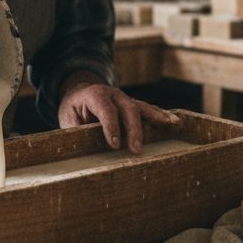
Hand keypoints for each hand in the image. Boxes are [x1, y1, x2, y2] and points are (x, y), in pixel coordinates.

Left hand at [58, 72, 180, 153]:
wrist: (79, 94)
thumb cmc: (74, 109)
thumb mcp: (68, 119)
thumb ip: (78, 131)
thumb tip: (86, 147)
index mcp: (95, 95)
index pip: (106, 110)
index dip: (111, 126)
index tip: (115, 144)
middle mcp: (113, 94)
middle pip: (128, 108)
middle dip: (134, 128)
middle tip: (136, 149)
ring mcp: (125, 98)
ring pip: (142, 107)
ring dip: (157, 117)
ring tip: (171, 125)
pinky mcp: (133, 105)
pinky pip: (148, 109)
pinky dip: (161, 115)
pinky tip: (174, 122)